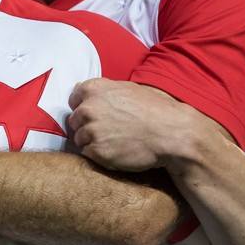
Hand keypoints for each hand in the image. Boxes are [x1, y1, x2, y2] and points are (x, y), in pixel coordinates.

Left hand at [68, 79, 194, 171]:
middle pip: (74, 121)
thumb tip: (81, 89)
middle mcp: (88, 108)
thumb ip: (102, 91)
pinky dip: (98, 155)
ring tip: (115, 142)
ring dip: (92, 142)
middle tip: (108, 131)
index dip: (84, 108)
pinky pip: (88, 154)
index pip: (74, 99)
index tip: (96, 115)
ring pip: (80, 139)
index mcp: (94, 89)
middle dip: (86, 126)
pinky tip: (116, 151)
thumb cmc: (153, 110)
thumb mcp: (127, 89)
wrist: (170, 133)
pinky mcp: (97, 152)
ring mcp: (91, 131)